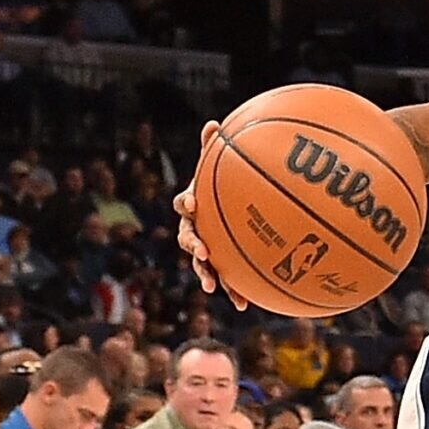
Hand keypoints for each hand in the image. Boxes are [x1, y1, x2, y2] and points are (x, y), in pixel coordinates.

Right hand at [173, 121, 249, 307]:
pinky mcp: (222, 266)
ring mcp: (206, 250)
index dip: (187, 204)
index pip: (184, 204)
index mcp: (194, 206)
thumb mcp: (220, 168)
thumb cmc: (222, 186)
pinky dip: (233, 291)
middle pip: (187, 239)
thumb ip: (215, 149)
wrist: (227, 212)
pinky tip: (243, 305)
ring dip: (206, 275)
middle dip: (194, 246)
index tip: (193, 204)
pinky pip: (226, 280)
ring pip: (202, 264)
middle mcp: (195, 229)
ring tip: (211, 286)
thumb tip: (214, 123)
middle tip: (203, 251)